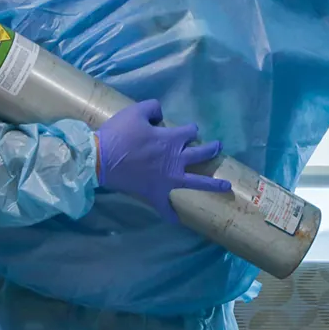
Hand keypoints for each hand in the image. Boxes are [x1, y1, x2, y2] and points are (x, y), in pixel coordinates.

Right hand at [95, 100, 230, 221]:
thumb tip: (161, 113)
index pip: (190, 132)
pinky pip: (165, 208)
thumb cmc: (118, 134)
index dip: (190, 129)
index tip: (188, 130)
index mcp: (171, 139)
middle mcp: (176, 159)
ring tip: (227, 186)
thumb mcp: (135, 111)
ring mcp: (168, 179)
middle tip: (218, 147)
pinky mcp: (155, 193)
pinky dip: (171, 216)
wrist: (101, 159)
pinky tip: (177, 222)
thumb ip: (153, 108)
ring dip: (213, 184)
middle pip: (201, 154)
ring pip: (197, 182)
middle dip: (211, 149)